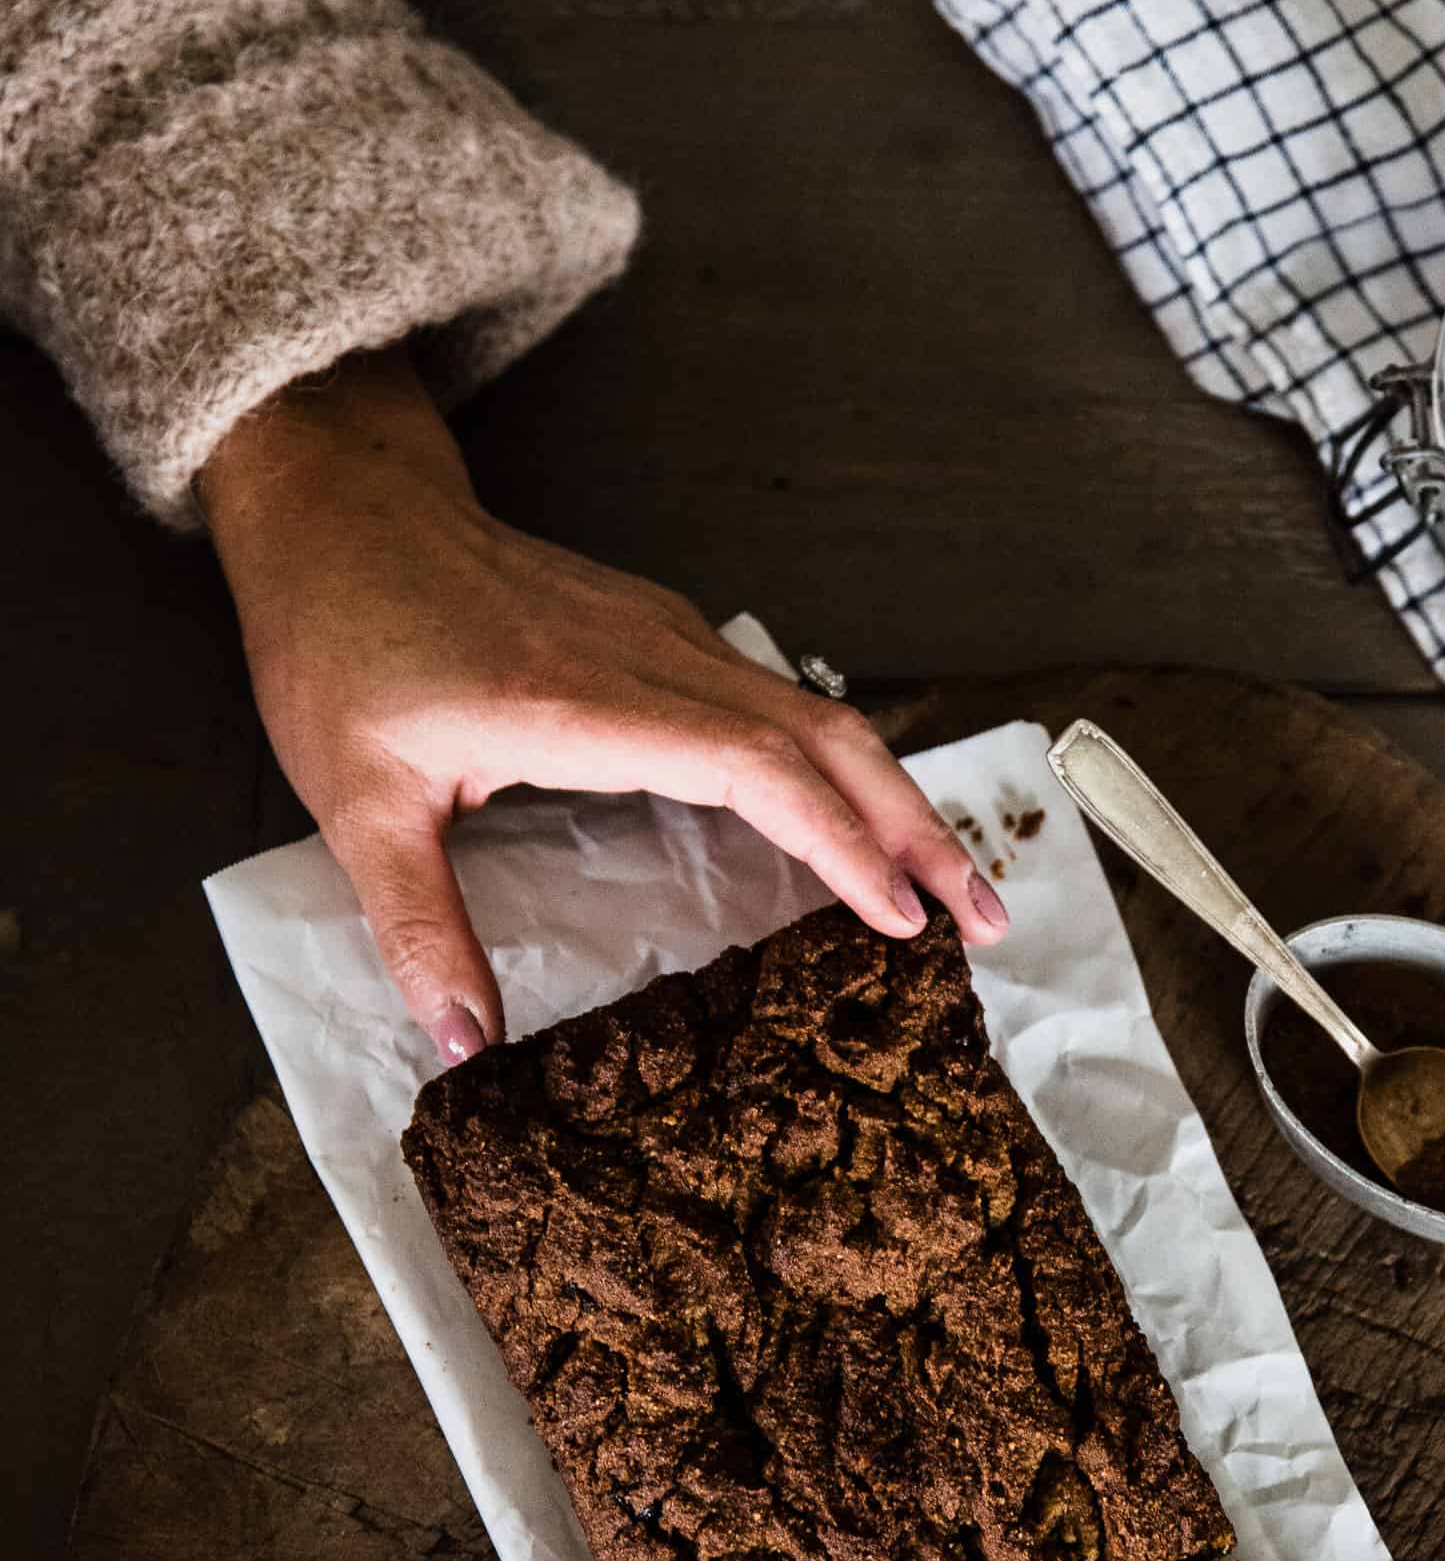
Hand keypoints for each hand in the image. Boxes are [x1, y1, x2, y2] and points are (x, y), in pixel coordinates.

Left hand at [195, 350, 1006, 1067]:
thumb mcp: (357, 801)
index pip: (758, 769)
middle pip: (830, 739)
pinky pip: (786, 707)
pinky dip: (848, 773)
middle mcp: (653, 659)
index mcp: (586, 704)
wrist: (343, 513)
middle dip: (920, 831)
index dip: (841, 844)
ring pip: (823, 717)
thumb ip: (418, 927)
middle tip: (985, 921)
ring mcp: (670, 638)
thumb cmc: (343, 647)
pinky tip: (867, 828)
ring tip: (956, 889)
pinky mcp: (670, 638)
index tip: (901, 919)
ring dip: (899, 801)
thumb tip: (466, 1047)